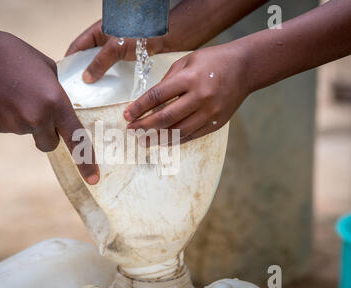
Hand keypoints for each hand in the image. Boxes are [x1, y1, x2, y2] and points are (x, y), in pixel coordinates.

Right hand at [0, 31, 98, 183]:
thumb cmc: (15, 55)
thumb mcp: (49, 70)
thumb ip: (59, 93)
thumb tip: (64, 109)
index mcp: (55, 103)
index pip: (76, 138)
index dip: (86, 160)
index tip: (93, 179)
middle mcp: (37, 119)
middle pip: (51, 144)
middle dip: (49, 134)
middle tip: (40, 111)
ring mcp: (15, 125)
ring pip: (29, 133)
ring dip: (28, 121)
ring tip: (16, 94)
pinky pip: (11, 128)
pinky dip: (10, 117)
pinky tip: (3, 98)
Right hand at [66, 20, 167, 82]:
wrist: (166, 35)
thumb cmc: (141, 32)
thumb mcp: (116, 47)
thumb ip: (100, 62)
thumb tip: (86, 77)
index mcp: (97, 32)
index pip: (77, 46)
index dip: (69, 61)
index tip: (64, 76)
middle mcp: (105, 41)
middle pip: (87, 58)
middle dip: (83, 72)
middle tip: (77, 88)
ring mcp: (115, 50)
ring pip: (100, 66)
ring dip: (97, 77)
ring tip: (91, 92)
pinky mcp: (125, 59)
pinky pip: (113, 70)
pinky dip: (109, 79)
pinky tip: (108, 90)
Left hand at [124, 44, 249, 143]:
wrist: (245, 68)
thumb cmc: (212, 62)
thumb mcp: (186, 62)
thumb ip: (167, 81)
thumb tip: (148, 103)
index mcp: (190, 78)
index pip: (157, 96)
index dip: (138, 108)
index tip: (126, 116)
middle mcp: (200, 97)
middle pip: (165, 118)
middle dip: (144, 126)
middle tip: (131, 131)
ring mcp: (210, 113)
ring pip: (178, 132)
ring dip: (157, 138)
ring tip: (143, 140)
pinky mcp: (216, 123)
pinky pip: (191, 136)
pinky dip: (175, 140)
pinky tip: (162, 141)